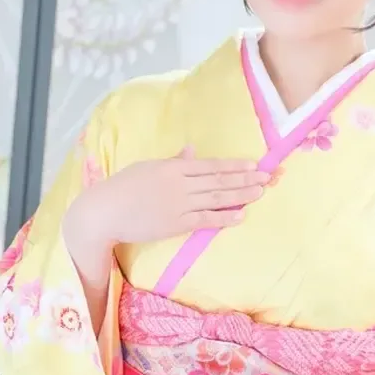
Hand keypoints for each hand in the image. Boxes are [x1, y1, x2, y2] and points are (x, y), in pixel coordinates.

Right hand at [69, 149, 269, 248]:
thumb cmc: (123, 188)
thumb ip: (174, 161)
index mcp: (173, 167)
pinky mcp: (176, 223)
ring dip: (241, 195)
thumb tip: (192, 151)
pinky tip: (241, 215)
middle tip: (269, 177)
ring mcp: (179, 204)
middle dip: (246, 179)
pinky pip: (205, 219)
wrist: (105, 211)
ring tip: (260, 193)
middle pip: (219, 180)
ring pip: (217, 198)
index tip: (254, 165)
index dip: (234, 166)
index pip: (211, 166)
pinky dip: (224, 217)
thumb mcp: (148, 167)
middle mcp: (179, 183)